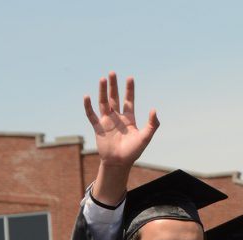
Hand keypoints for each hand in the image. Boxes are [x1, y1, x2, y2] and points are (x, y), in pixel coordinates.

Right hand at [83, 72, 159, 203]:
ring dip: (102, 91)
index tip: (130, 78)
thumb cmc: (133, 151)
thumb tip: (154, 109)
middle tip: (112, 73)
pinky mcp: (98, 128)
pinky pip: (91, 115)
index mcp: (129, 119)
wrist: (119, 163)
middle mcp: (117, 117)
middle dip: (114, 86)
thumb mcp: (145, 137)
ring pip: (103, 103)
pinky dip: (88, 106)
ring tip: (102, 79)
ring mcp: (107, 121)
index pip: (129, 100)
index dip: (129, 90)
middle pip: (115, 98)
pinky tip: (87, 96)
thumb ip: (152, 124)